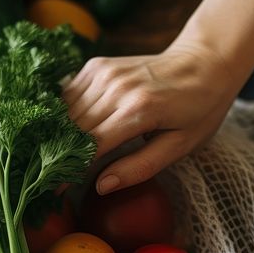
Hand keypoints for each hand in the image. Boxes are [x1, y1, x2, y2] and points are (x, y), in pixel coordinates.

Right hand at [62, 40, 238, 193]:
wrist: (205, 61)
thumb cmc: (199, 109)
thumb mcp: (180, 146)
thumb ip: (140, 167)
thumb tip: (101, 186)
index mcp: (140, 110)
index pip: (91, 146)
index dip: (69, 171)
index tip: (54, 191)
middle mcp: (117, 87)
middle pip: (72, 129)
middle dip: (58, 155)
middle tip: (48, 178)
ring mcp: (105, 72)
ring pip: (65, 112)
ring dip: (57, 136)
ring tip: (53, 157)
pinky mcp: (98, 65)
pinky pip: (68, 95)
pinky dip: (64, 115)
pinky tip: (68, 130)